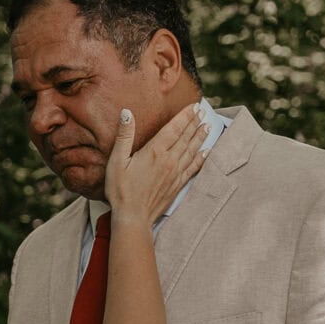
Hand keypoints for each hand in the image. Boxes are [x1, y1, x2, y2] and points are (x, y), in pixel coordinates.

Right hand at [105, 103, 208, 224]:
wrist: (133, 217)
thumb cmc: (121, 190)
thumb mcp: (116, 160)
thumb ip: (124, 136)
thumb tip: (127, 113)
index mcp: (154, 151)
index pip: (174, 128)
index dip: (185, 116)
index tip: (194, 106)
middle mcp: (169, 160)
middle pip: (185, 137)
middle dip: (195, 122)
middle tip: (203, 111)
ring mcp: (175, 173)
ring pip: (192, 150)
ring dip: (200, 137)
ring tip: (208, 126)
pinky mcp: (177, 184)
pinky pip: (193, 167)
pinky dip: (201, 158)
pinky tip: (206, 152)